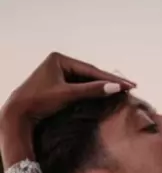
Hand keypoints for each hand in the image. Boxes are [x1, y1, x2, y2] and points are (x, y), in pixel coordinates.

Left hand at [0, 52, 135, 125]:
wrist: (19, 114)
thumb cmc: (40, 101)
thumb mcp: (68, 94)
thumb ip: (92, 90)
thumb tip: (116, 88)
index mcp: (59, 58)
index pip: (91, 70)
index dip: (111, 78)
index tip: (129, 84)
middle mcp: (59, 62)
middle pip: (89, 74)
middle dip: (109, 81)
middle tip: (130, 86)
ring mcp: (58, 73)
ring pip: (85, 81)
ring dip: (102, 87)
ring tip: (122, 90)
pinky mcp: (57, 85)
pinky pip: (79, 87)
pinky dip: (92, 92)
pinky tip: (105, 94)